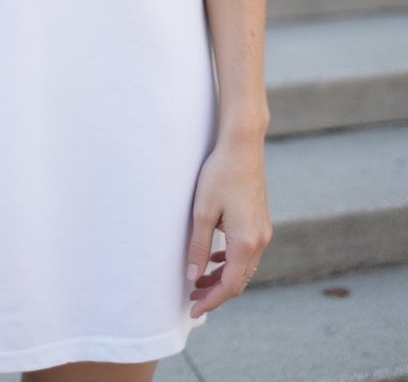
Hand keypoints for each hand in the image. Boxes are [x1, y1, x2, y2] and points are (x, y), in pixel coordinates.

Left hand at [185, 134, 271, 317]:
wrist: (243, 145)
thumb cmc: (220, 173)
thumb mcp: (202, 212)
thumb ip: (199, 247)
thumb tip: (192, 276)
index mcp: (246, 241)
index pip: (230, 285)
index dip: (211, 301)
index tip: (193, 310)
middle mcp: (259, 240)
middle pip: (239, 280)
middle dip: (215, 292)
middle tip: (192, 298)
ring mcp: (263, 230)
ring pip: (244, 267)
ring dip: (223, 277)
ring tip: (198, 280)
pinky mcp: (261, 220)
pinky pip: (248, 252)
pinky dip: (231, 262)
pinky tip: (216, 258)